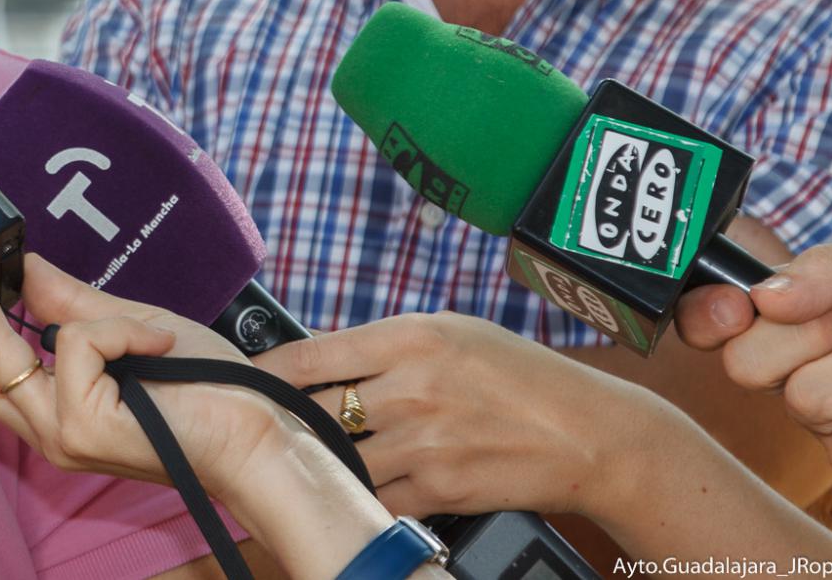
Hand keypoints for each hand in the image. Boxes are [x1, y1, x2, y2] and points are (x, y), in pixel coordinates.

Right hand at [0, 221, 288, 498]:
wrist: (259, 436)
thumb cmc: (208, 392)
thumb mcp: (132, 328)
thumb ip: (71, 305)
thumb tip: (21, 266)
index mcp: (52, 407)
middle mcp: (46, 427)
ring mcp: (60, 432)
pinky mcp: (83, 426)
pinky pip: (80, 342)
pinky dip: (118, 326)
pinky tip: (157, 333)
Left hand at [255, 311, 655, 519]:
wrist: (590, 435)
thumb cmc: (521, 376)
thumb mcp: (453, 332)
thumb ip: (387, 344)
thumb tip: (322, 359)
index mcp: (411, 336)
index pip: (310, 354)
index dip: (265, 371)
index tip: (240, 379)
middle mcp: (411, 387)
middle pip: (313, 410)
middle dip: (283, 421)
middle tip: (258, 427)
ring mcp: (422, 442)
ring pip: (337, 459)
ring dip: (315, 462)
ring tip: (296, 462)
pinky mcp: (438, 490)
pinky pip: (372, 498)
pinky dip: (354, 498)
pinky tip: (345, 493)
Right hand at [677, 237, 831, 481]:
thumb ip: (824, 270)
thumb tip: (764, 297)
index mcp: (781, 317)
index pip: (706, 322)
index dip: (709, 316)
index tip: (742, 307)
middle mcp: (789, 371)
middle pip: (746, 367)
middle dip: (814, 334)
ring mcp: (823, 421)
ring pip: (809, 400)